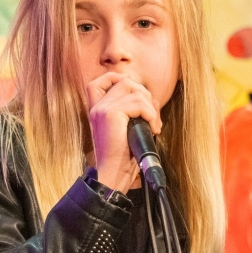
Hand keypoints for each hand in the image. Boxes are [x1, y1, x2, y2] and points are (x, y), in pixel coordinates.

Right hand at [85, 72, 161, 192]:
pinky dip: (151, 115)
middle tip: (152, 117)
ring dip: (150, 108)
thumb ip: (134, 110)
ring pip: (135, 92)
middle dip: (144, 95)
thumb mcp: (128, 129)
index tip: (134, 93)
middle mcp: (97, 107)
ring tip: (154, 126)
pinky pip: (139, 104)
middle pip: (125, 82)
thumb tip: (152, 99)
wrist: (113, 173)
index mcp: (97, 110)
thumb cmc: (122, 157)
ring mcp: (103, 109)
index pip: (100, 82)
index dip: (117, 79)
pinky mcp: (111, 113)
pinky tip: (152, 129)